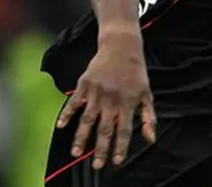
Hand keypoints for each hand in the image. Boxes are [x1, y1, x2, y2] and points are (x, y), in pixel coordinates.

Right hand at [56, 30, 156, 167]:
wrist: (121, 46)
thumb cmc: (136, 71)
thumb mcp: (147, 93)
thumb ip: (148, 117)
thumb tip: (151, 139)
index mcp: (128, 103)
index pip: (124, 130)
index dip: (121, 147)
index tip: (116, 161)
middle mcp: (111, 100)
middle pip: (105, 129)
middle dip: (100, 149)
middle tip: (97, 164)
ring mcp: (97, 92)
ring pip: (87, 120)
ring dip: (81, 137)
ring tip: (76, 153)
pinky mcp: (85, 84)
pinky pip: (74, 102)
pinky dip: (66, 114)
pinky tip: (61, 126)